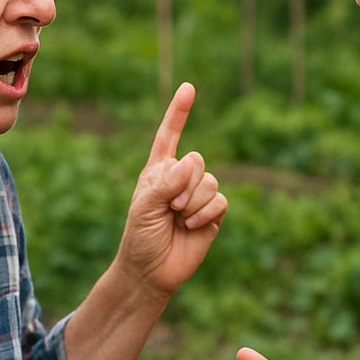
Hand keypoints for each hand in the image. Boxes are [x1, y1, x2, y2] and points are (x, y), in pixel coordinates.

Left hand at [117, 83, 227, 295]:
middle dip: (184, 185)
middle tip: (169, 208)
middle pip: (197, 161)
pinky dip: (204, 215)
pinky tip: (191, 227)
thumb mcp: (144, 206)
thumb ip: (166, 181)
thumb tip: (192, 161)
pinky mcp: (212, 215)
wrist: (151, 271)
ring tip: (178, 220)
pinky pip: (219, 202)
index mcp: (159, 170)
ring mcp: (197, 196)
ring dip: (192, 204)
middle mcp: (180, 179)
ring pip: (210, 183)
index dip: (179, 112)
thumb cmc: (140, 237)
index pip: (168, 136)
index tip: (188, 88)